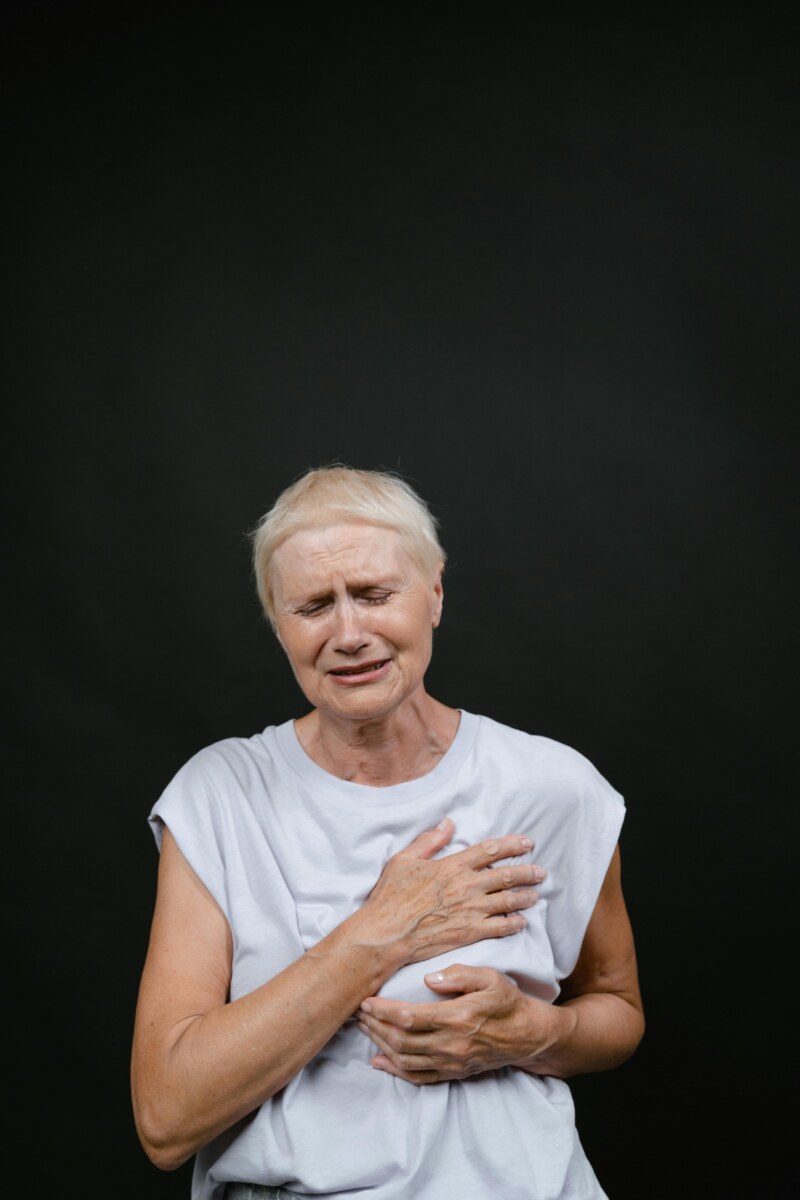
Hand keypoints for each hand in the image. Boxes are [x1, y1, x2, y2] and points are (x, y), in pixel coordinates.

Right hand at [355, 819, 545, 968]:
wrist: (387, 934)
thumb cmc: (391, 897)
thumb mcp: (404, 860)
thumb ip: (429, 841)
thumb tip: (448, 823)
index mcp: (453, 865)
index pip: (489, 850)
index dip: (512, 845)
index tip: (527, 843)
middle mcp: (467, 886)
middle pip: (505, 875)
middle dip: (526, 872)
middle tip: (541, 871)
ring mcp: (471, 910)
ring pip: (507, 900)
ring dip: (525, 897)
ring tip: (536, 894)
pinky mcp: (470, 932)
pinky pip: (500, 927)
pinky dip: (514, 923)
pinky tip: (522, 922)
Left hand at [357, 964, 556, 1083]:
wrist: (528, 1036)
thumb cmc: (507, 1002)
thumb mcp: (490, 977)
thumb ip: (459, 974)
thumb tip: (428, 979)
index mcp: (458, 1018)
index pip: (409, 1017)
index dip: (383, 1011)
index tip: (366, 1001)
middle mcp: (451, 1045)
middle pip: (401, 1040)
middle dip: (375, 1026)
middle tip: (358, 1013)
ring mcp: (451, 1062)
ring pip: (405, 1060)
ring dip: (380, 1045)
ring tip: (365, 1029)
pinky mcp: (453, 1073)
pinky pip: (418, 1077)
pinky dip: (395, 1071)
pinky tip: (379, 1061)